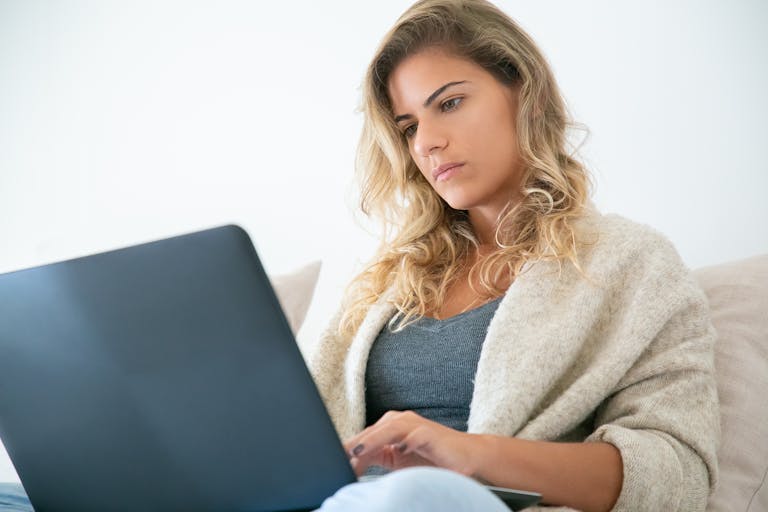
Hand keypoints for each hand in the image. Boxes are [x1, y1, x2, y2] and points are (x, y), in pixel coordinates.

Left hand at [342, 410, 482, 476]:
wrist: (465, 457)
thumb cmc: (430, 458)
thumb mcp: (398, 460)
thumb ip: (376, 458)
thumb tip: (351, 465)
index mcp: (390, 427)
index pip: (365, 436)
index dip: (350, 448)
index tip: (334, 461)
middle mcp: (401, 422)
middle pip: (373, 430)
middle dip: (356, 444)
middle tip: (339, 456)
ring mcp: (417, 425)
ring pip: (390, 427)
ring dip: (373, 439)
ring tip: (357, 450)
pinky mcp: (432, 434)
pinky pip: (417, 435)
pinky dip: (407, 440)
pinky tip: (398, 449)